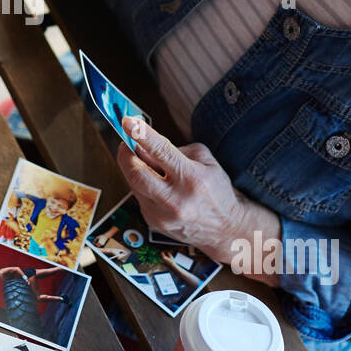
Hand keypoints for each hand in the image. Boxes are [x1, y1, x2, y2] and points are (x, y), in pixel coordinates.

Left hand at [115, 116, 243, 263]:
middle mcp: (176, 200)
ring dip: (134, 169)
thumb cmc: (215, 189)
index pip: (160, 151)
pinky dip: (142, 186)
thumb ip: (173, 149)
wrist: (225, 228)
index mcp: (192, 178)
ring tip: (145, 163)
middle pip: (135, 173)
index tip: (127, 122)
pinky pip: (139, 197)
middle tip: (126, 143)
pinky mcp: (154, 223)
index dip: (141, 134)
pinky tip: (155, 184)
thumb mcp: (205, 160)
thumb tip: (142, 145)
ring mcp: (163, 215)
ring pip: (133, 185)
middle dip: (125, 154)